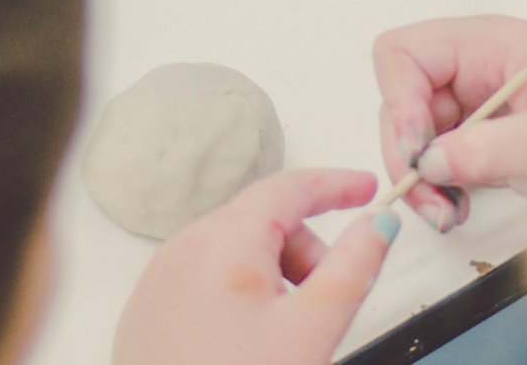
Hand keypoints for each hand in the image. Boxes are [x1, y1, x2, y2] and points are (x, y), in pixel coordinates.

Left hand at [114, 170, 399, 364]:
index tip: (367, 190)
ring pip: (234, 251)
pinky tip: (248, 342)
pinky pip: (205, 277)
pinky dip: (238, 294)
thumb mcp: (312, 329)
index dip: (336, 185)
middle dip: (305, 252)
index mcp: (223, 243)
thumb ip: (353, 268)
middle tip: (325, 302)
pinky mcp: (149, 309)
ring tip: (282, 333)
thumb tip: (377, 225)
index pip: (290, 187)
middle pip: (263, 222)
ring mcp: (159, 280)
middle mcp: (183, 250)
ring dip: (273, 276)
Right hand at [375, 17, 526, 232]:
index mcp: (490, 44)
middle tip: (427, 194)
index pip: (404, 53)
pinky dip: (435, 191)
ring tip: (446, 210)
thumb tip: (431, 163)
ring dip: (417, 178)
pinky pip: (436, 164)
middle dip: (403, 149)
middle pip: (400, 100)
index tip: (418, 147)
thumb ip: (491, 148)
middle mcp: (476, 71)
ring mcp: (478, 109)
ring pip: (412, 137)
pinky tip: (456, 208)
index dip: (398, 99)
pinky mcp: (486, 145)